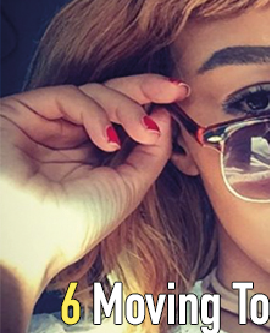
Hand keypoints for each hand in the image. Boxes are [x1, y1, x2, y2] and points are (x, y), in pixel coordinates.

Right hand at [0, 74, 189, 293]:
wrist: (25, 243)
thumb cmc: (73, 224)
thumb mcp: (129, 187)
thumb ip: (152, 153)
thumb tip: (165, 116)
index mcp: (92, 153)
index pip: (125, 117)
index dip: (152, 103)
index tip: (181, 97)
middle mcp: (71, 135)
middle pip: (113, 96)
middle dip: (148, 89)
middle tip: (176, 89)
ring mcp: (48, 124)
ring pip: (95, 93)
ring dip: (127, 107)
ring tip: (143, 132)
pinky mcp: (24, 113)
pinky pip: (69, 96)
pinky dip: (95, 112)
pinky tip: (107, 138)